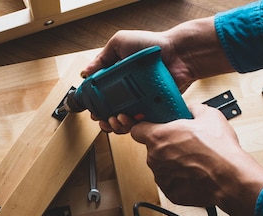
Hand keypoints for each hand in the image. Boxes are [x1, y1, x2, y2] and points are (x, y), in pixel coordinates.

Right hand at [83, 17, 234, 133]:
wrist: (177, 53)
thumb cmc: (151, 45)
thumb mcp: (120, 43)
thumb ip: (102, 57)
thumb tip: (85, 72)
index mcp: (118, 81)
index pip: (103, 100)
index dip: (96, 109)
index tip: (94, 112)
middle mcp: (129, 94)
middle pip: (112, 116)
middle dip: (105, 122)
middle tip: (104, 119)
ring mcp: (141, 103)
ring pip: (126, 124)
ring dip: (117, 126)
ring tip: (117, 119)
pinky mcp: (154, 110)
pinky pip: (143, 124)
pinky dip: (134, 126)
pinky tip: (130, 120)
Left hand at [130, 104, 262, 215]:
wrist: (229, 179)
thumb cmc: (218, 150)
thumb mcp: (209, 115)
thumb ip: (192, 109)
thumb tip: (191, 110)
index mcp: (158, 136)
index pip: (136, 129)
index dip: (144, 127)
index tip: (150, 127)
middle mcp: (154, 157)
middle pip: (153, 148)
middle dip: (167, 145)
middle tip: (185, 143)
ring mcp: (161, 176)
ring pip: (162, 166)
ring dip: (173, 162)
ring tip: (195, 159)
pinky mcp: (169, 191)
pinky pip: (171, 181)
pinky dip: (180, 178)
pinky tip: (195, 172)